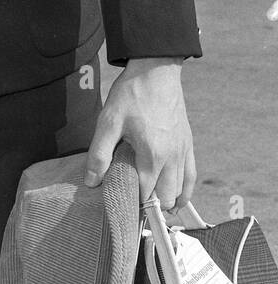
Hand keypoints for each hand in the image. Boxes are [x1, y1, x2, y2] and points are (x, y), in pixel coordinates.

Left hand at [85, 58, 194, 208]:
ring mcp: (183, 152)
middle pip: (166, 198)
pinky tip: (175, 196)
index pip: (146, 195)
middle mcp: (173, 158)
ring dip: (168, 202)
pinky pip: (191, 176)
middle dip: (151, 208)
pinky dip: (184, 190)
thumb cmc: (131, 94)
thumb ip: (99, 154)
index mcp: (153, 155)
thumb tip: (91, 182)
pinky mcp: (187, 144)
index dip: (134, 206)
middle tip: (134, 210)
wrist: (156, 71)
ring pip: (181, 191)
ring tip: (152, 208)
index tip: (122, 212)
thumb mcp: (108, 122)